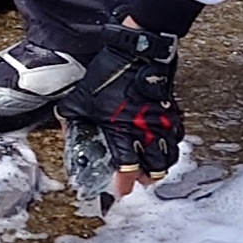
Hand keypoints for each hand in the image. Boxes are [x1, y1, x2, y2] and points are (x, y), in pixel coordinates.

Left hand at [74, 13, 185, 194]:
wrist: (138, 52)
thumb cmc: (110, 75)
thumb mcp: (81, 99)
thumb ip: (72, 120)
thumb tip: (65, 130)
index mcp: (122, 135)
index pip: (126, 170)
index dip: (123, 184)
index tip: (120, 190)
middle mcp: (145, 134)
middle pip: (154, 170)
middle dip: (146, 178)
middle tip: (139, 178)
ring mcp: (162, 124)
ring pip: (169, 157)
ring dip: (160, 165)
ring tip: (152, 166)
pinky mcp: (172, 112)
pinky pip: (177, 136)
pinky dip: (172, 145)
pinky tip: (163, 143)